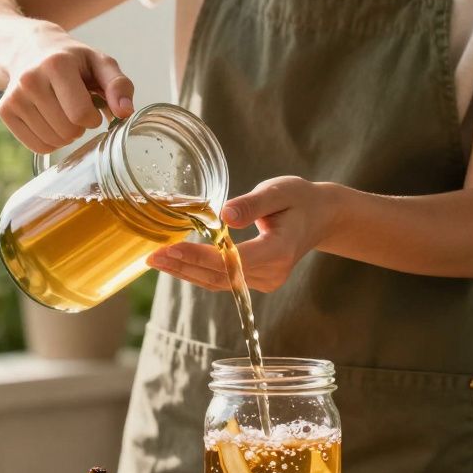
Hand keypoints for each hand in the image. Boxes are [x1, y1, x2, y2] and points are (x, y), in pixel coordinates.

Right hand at [0, 24, 134, 152]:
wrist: (29, 49)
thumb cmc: (72, 60)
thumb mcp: (100, 63)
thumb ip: (118, 85)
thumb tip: (125, 112)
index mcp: (57, 64)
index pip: (80, 114)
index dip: (93, 118)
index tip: (92, 107)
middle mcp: (31, 80)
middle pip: (67, 131)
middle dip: (79, 127)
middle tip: (75, 109)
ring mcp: (15, 96)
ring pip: (52, 141)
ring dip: (65, 135)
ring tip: (62, 112)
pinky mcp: (5, 110)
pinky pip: (37, 146)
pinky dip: (49, 141)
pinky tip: (49, 121)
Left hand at [147, 177, 337, 292]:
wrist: (320, 217)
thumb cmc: (299, 199)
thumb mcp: (279, 191)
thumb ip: (253, 204)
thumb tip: (224, 215)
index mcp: (280, 251)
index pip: (234, 260)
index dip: (201, 256)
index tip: (172, 248)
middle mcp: (272, 273)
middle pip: (221, 276)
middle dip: (184, 266)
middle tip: (152, 256)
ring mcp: (265, 281)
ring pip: (218, 282)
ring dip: (185, 272)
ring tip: (155, 260)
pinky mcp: (256, 282)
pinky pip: (222, 281)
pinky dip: (196, 272)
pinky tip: (174, 263)